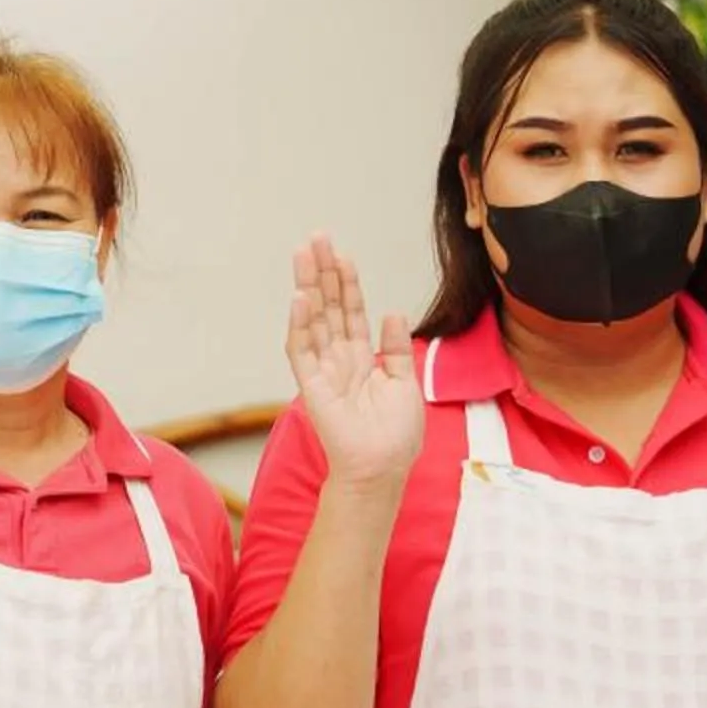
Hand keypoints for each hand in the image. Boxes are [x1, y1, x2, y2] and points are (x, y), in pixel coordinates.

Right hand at [286, 237, 424, 486]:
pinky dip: (300, 324)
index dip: (347, 283)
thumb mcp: (406, 384)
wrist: (383, 469)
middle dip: (322, 272)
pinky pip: (302, 350)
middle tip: (316, 238)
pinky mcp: (311, 386)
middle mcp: (339, 359)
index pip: (352, 312)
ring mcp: (323, 371)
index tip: (342, 254)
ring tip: (304, 254)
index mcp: (362, 359)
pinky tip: (301, 298)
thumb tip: (391, 312)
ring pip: (313, 320)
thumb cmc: (395, 437)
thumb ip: (396, 348)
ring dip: (308, 286)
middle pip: (329, 307)